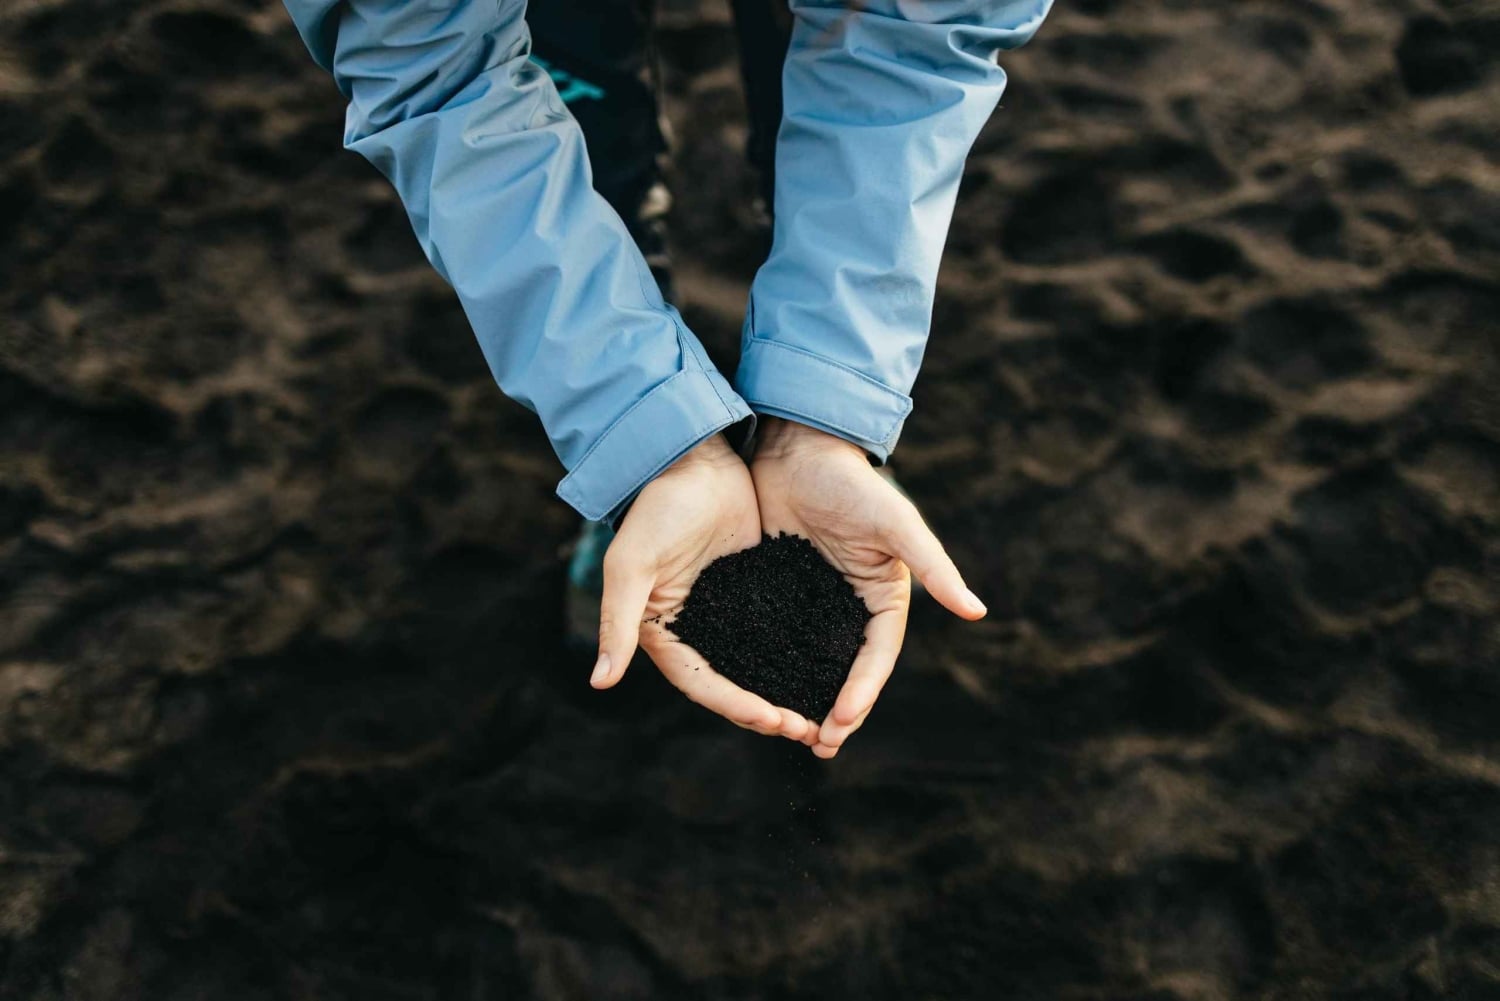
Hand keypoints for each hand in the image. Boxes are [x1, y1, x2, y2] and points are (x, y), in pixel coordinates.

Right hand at [590, 433, 818, 744]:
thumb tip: (598, 683)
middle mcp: (699, 630)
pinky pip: (784, 629)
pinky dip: (804, 652)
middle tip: (809, 730)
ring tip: (825, 715)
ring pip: (764, 663)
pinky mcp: (760, 588)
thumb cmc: (654, 509)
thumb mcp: (631, 566)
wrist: (692, 456)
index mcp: (665, 633)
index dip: (738, 706)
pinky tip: (834, 667)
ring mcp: (731, 611)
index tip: (775, 720)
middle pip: (737, 684)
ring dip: (790, 689)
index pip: (704, 683)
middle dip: (770, 711)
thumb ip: (617, 622)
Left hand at [751, 418, 986, 757]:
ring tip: (794, 736)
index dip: (863, 691)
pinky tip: (755, 693)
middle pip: (846, 669)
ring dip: (805, 699)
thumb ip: (934, 567)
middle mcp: (851, 606)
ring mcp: (813, 602)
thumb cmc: (852, 482)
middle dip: (837, 711)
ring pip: (811, 662)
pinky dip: (771, 669)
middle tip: (820, 747)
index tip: (841, 721)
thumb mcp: (895, 524)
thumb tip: (976, 612)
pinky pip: (775, 639)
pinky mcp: (778, 593)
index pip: (876, 655)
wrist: (796, 447)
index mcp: (884, 596)